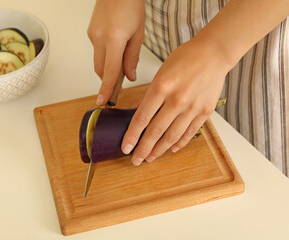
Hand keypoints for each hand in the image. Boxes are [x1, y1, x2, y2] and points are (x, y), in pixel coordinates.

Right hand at [87, 0, 144, 104]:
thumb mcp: (138, 34)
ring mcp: (92, 35)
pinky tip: (115, 50)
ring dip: (107, 68)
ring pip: (98, 62)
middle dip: (109, 80)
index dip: (107, 89)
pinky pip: (97, 51)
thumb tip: (129, 76)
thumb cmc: (131, 6)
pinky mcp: (90, 32)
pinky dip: (105, 57)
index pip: (109, 72)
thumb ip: (132, 57)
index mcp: (114, 39)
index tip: (103, 101)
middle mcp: (99, 38)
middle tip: (121, 85)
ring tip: (121, 65)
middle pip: (101, 70)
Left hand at [121, 38, 230, 165]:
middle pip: (156, 131)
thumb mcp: (160, 72)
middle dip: (143, 148)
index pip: (142, 118)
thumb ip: (148, 94)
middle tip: (135, 160)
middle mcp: (176, 99)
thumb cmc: (185, 58)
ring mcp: (192, 107)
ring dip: (159, 150)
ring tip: (150, 158)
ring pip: (172, 136)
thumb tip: (134, 112)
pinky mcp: (205, 111)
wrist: (214, 53)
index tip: (125, 147)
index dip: (132, 135)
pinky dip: (179, 142)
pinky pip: (190, 132)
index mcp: (161, 87)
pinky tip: (171, 149)